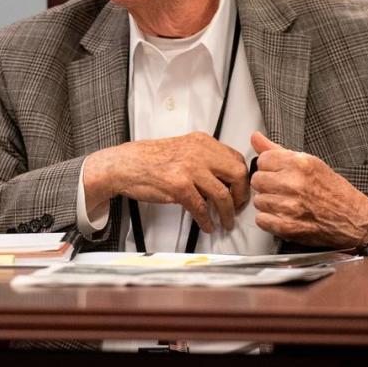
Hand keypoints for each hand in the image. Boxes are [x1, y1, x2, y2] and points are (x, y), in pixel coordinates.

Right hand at [84, 132, 248, 232]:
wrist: (125, 164)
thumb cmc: (148, 159)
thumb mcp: (182, 149)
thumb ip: (203, 158)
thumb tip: (223, 177)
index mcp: (201, 142)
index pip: (236, 158)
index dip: (242, 178)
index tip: (241, 190)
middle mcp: (198, 152)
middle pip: (237, 174)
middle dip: (241, 194)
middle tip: (238, 206)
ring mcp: (189, 168)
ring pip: (222, 194)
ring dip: (227, 213)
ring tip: (226, 222)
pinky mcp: (179, 186)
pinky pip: (201, 208)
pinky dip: (207, 220)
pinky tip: (207, 224)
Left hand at [250, 132, 367, 247]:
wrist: (354, 219)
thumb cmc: (334, 191)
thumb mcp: (310, 163)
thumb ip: (278, 150)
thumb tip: (255, 138)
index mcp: (300, 164)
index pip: (263, 160)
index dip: (270, 167)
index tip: (279, 173)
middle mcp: (294, 184)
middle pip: (257, 180)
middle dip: (267, 185)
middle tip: (283, 189)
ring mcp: (290, 206)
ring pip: (259, 200)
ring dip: (269, 203)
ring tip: (286, 203)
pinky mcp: (287, 227)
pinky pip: (261, 220)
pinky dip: (270, 220)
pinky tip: (284, 216)